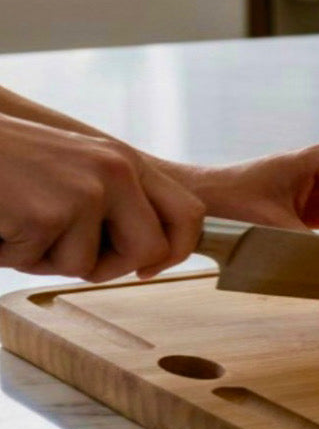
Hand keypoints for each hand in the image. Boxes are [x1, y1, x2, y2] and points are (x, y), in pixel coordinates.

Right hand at [0, 115, 204, 280]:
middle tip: (60, 248)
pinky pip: (37, 263)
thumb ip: (113, 204)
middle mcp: (116, 171)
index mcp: (125, 161)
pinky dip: (9, 253)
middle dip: (105, 266)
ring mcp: (86, 191)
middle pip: (149, 252)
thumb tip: (152, 257)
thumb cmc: (5, 164)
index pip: (189, 214)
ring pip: (87, 267)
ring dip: (44, 258)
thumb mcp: (73, 172)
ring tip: (16, 218)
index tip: (147, 267)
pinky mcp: (50, 213)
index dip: (174, 251)